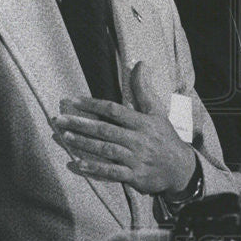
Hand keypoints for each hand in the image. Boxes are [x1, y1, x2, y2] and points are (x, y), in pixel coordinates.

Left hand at [52, 61, 196, 194]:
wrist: (181, 168)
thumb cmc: (165, 137)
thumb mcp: (157, 112)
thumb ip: (144, 89)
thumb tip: (140, 64)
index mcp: (143, 122)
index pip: (113, 110)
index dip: (92, 105)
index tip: (72, 101)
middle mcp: (139, 139)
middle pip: (105, 130)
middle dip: (80, 124)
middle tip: (59, 119)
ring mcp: (135, 158)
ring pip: (105, 149)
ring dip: (83, 143)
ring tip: (63, 137)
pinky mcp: (133, 176)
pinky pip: (110, 172)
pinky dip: (92, 169)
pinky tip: (76, 163)